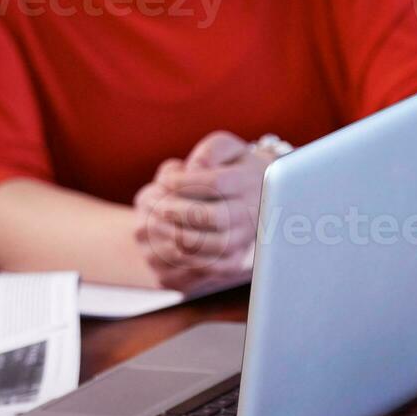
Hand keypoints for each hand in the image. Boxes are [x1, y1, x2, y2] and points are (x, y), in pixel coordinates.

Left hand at [133, 131, 271, 293]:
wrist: (257, 194)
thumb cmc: (231, 167)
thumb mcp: (224, 148)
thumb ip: (209, 151)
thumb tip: (193, 167)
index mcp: (246, 183)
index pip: (215, 184)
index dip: (183, 183)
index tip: (165, 180)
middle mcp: (250, 213)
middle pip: (212, 217)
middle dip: (178, 211)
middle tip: (159, 206)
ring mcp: (244, 239)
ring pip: (211, 245)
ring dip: (178, 235)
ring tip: (159, 224)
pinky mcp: (237, 259)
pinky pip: (214, 268)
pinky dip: (188, 258)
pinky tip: (170, 243)